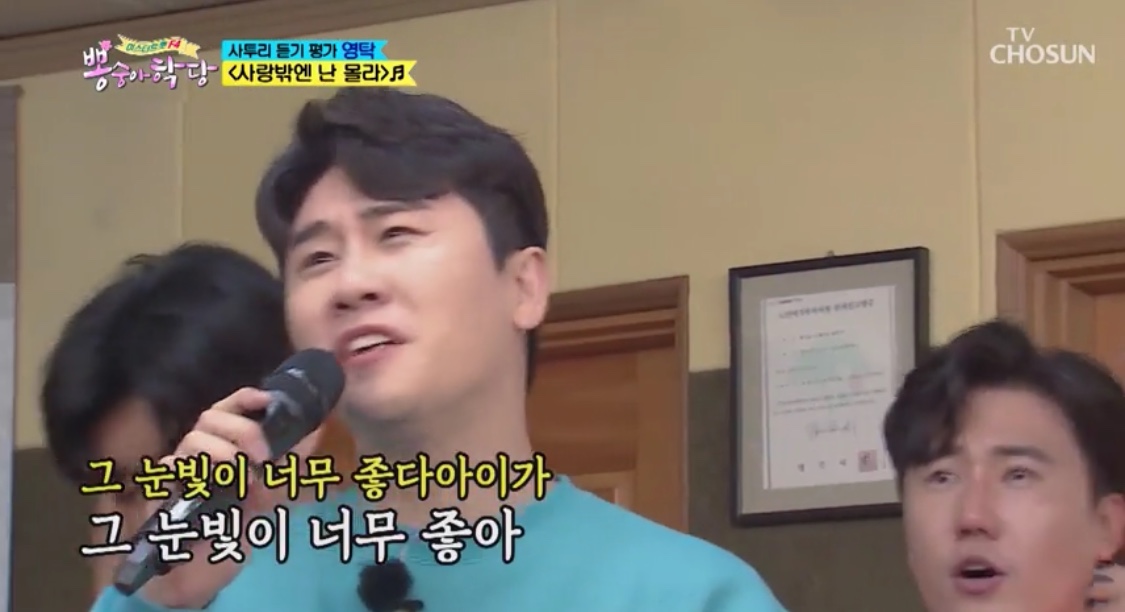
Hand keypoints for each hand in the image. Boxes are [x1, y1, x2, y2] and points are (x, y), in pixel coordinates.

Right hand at [138, 387, 275, 608]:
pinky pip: (168, 468)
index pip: (231, 405)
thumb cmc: (239, 513)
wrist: (208, 556)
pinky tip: (200, 484)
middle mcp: (202, 445)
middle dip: (242, 430)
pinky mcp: (165, 487)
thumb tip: (316, 430)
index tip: (266, 399)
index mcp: (227, 439)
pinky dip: (184, 470)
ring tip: (241, 474)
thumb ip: (293, 461)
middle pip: (211, 416)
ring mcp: (182, 465)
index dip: (245, 397)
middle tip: (264, 455)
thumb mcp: (273, 487)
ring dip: (220, 451)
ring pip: (193, 439)